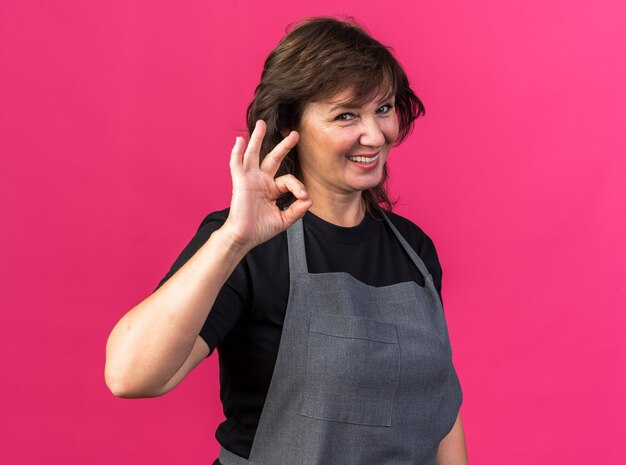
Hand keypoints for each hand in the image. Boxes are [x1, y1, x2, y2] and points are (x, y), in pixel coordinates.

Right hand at [221, 120, 311, 250]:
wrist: (244, 237)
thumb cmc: (261, 229)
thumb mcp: (284, 220)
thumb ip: (297, 210)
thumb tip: (309, 199)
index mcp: (272, 189)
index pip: (288, 179)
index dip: (298, 187)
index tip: (303, 197)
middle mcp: (261, 180)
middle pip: (273, 157)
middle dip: (284, 145)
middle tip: (295, 134)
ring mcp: (250, 179)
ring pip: (253, 154)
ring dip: (257, 138)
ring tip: (261, 123)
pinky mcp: (240, 182)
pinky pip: (236, 164)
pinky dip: (236, 152)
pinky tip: (239, 141)